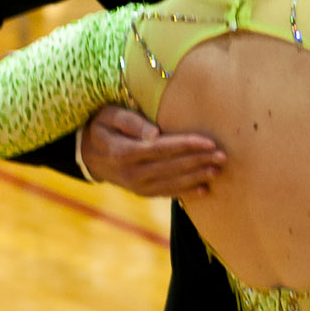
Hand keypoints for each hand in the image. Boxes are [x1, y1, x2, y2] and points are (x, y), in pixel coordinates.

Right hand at [81, 103, 225, 197]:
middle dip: (198, 161)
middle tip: (222, 156)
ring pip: (171, 183)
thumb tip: (155, 133)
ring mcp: (135, 186)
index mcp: (122, 152)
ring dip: (196, 177)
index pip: (161, 149)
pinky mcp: (141, 192)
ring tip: (218, 171)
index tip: (208, 142)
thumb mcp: (109, 116)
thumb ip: (130, 122)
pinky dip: (185, 193)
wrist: (86, 154)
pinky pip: (166, 194)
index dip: (186, 145)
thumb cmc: (101, 126)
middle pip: (170, 167)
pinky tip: (204, 190)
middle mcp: (130, 173)